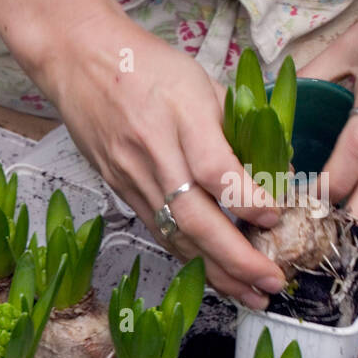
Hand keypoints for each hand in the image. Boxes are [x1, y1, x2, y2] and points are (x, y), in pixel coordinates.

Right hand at [26, 10, 286, 307]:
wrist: (81, 64)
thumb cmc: (148, 67)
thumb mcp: (201, 82)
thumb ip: (236, 127)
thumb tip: (275, 174)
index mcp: (179, 118)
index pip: (215, 170)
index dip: (247, 199)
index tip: (276, 216)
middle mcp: (153, 155)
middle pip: (195, 219)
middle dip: (237, 258)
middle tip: (273, 280)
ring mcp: (132, 179)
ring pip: (176, 237)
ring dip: (216, 272)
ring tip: (251, 294)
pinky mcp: (121, 191)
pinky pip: (160, 232)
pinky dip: (190, 258)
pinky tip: (213, 275)